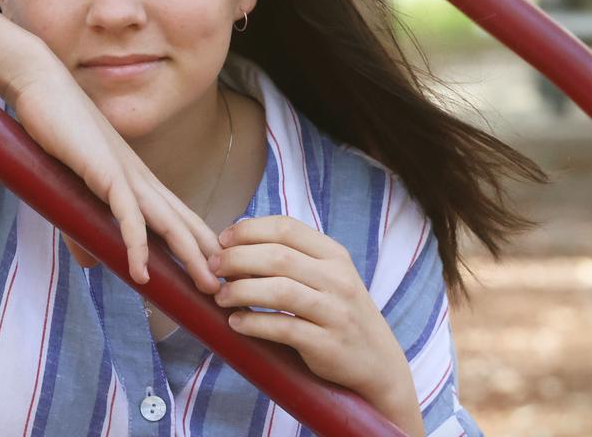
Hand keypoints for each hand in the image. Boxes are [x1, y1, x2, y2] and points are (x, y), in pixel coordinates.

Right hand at [7, 55, 221, 294]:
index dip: (199, 245)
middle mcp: (141, 179)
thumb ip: (82, 227)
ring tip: (207, 287)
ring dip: (189, 257)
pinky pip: (127, 216)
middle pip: (183, 224)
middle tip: (226, 290)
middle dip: (207, 257)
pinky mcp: (105, 173)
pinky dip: (136, 246)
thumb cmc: (55, 132)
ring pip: (168, 223)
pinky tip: (142, 273)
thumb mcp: (71, 188)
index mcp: (138, 179)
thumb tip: (91, 263)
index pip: (178, 218)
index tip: (215, 273)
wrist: (41, 86)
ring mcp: (126, 175)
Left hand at [210, 216, 424, 435]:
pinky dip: (254, 323)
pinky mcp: (328, 344)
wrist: (378, 364)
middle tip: (213, 268)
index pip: (286, 228)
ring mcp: (335, 311)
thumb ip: (292, 260)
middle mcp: (338, 279)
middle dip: (236, 258)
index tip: (222, 240)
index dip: (248, 230)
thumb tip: (233, 245)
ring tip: (220, 297)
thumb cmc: (339, 314)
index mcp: (334, 255)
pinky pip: (284, 328)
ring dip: (241, 291)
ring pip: (280, 290)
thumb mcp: (327, 278)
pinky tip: (236, 323)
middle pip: (277, 256)